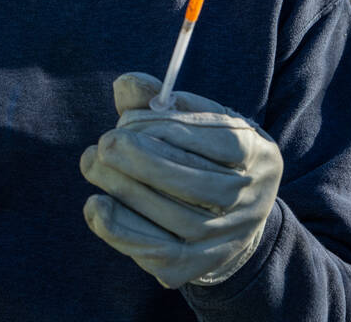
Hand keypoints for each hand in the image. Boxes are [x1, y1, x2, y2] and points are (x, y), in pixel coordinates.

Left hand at [80, 72, 281, 288]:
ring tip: (91, 163)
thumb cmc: (204, 156)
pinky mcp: (198, 266)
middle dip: (141, 160)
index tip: (125, 120)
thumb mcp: (195, 121)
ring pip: (174, 218)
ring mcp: (227, 239)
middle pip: (197, 183)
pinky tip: (96, 206)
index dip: (168, 129)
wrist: (228, 219)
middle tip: (104, 143)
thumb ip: (161, 101)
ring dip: (124, 189)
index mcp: (259, 155)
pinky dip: (122, 231)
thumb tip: (126, 84)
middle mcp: (251, 201)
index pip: (219, 141)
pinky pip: (158, 253)